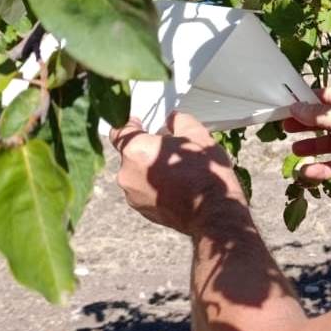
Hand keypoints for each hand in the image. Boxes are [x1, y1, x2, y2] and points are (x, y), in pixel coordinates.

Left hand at [111, 113, 246, 235]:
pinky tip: (174, 187)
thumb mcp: (197, 135)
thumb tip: (173, 118)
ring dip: (149, 169)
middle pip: (129, 154)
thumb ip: (179, 121)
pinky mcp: (141, 209)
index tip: (139, 124)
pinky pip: (142, 191)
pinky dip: (153, 187)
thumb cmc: (205, 174)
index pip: (118, 131)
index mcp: (136, 149)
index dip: (129, 125)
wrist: (212, 212)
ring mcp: (132, 194)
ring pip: (136, 174)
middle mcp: (127, 173)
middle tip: (168, 150)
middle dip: (146, 150)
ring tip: (174, 171)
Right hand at [283, 87, 330, 197]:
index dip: (309, 100)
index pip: (328, 97)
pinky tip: (305, 171)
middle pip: (325, 122)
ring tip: (295, 149)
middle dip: (306, 124)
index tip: (290, 104)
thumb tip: (296, 108)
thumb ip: (317, 115)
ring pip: (327, 145)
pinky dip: (319, 169)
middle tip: (286, 127)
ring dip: (311, 146)